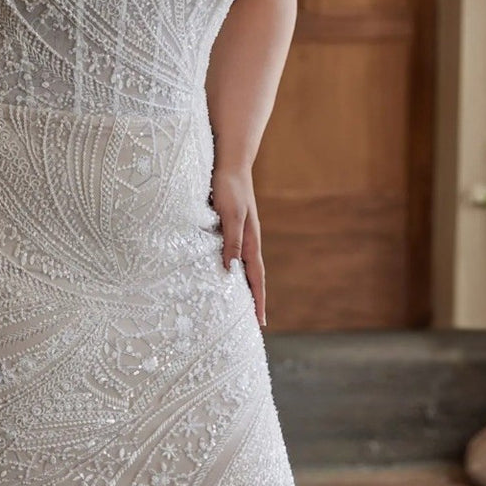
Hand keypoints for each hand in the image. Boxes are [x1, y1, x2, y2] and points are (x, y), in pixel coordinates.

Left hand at [212, 167, 265, 327]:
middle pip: (253, 276)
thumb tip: (231, 270)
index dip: (258, 300)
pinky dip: (233, 268)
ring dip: (244, 285)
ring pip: (243, 265)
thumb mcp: (230, 215)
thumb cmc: (228, 187)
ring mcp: (240, 233)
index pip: (256, 278)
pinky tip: (225, 271)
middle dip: (254, 298)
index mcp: (250, 241)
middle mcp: (247, 240)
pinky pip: (234, 253)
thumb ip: (231, 241)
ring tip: (239, 303)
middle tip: (252, 322)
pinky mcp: (231, 225)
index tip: (260, 323)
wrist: (229, 162)